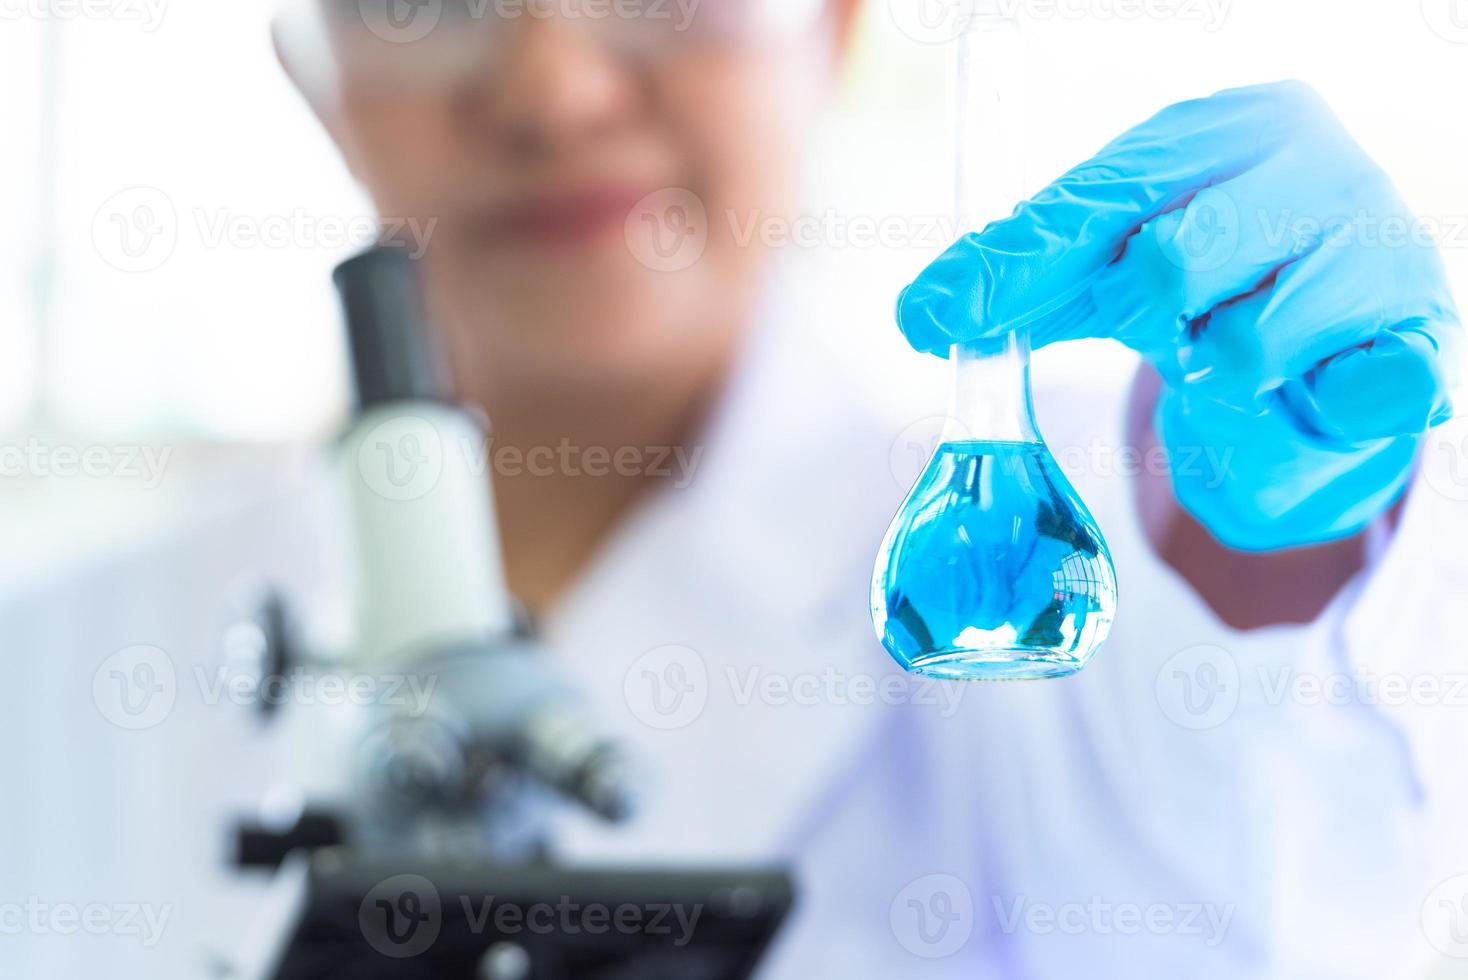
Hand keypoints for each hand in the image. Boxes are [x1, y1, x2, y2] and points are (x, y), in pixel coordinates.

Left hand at [897, 80, 1460, 551]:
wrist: (1344, 332)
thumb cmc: (1215, 280)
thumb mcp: (1109, 264)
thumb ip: (1023, 278)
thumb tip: (921, 312)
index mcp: (1227, 129)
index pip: (1102, 198)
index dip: (1016, 266)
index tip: (936, 316)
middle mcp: (1311, 166)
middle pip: (1170, 262)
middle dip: (1148, 315)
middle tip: (1166, 325)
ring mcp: (1379, 247)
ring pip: (1244, 344)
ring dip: (1219, 371)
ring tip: (1241, 349)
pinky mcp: (1420, 341)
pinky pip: (1355, 393)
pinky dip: (1318, 406)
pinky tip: (1319, 386)